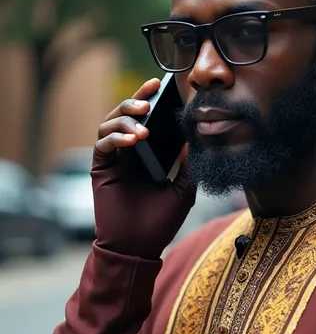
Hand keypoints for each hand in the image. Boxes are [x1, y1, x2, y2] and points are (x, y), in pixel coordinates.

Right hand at [91, 78, 195, 258]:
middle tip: (151, 94)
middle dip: (135, 100)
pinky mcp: (101, 169)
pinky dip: (116, 137)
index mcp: (147, 154)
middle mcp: (128, 153)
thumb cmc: (160, 222)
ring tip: (143, 121)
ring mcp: (113, 160)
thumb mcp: (183, 190)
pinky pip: (102, 144)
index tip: (163, 85)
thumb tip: (197, 138)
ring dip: (125, 117)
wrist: (140, 248)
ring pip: (109, 123)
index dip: (150, 100)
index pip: (146, 119)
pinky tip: (133, 140)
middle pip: (124, 115)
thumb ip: (189, 165)